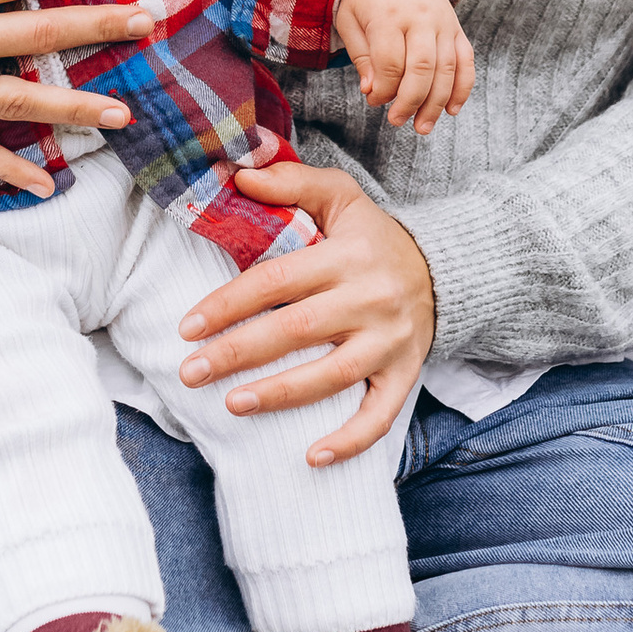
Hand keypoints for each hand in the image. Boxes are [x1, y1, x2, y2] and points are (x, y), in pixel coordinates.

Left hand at [179, 159, 435, 466]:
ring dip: (280, 394)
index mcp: (347, 256)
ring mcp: (390, 342)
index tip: (188, 326)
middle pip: (296, 331)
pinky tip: (310, 457)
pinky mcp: (405, 374)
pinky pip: (379, 416)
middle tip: (190, 372)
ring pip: (331, 376)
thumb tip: (238, 175)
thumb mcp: (341, 197)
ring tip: (232, 405)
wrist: (444, 269)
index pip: (276, 281)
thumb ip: (291, 182)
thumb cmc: (374, 238)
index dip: (228, 304)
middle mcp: (370, 300)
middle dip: (238, 353)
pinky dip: (349, 440)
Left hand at [333, 0, 475, 138]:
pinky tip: (452, 110)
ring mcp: (443, 23)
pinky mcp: (456, 29)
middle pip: (422, 68)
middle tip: (397, 121)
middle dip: (410, 101)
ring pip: (447, 69)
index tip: (373, 100)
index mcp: (388, 14)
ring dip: (436, 103)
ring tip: (423, 127)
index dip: (383, 90)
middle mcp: (420, 18)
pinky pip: (466, 61)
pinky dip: (463, 87)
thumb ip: (360, 56)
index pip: (391, 62)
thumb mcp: (349, 19)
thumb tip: (372, 92)